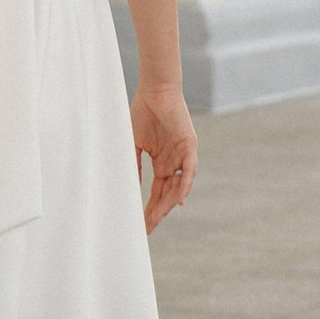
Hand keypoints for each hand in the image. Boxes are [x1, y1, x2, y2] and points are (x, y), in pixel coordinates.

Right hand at [132, 81, 196, 230]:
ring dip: (168, 204)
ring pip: (178, 187)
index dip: (150, 208)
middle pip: (167, 195)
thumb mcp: (134, 143)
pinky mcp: (189, 145)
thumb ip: (134, 164)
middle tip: (147, 228)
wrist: (155, 90)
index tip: (141, 225)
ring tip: (156, 218)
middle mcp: (173, 162)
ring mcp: (182, 155)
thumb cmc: (143, 112)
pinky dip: (184, 185)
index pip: (157, 192)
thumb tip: (130, 187)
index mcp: (161, 162)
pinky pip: (188, 170)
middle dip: (157, 212)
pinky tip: (178, 200)